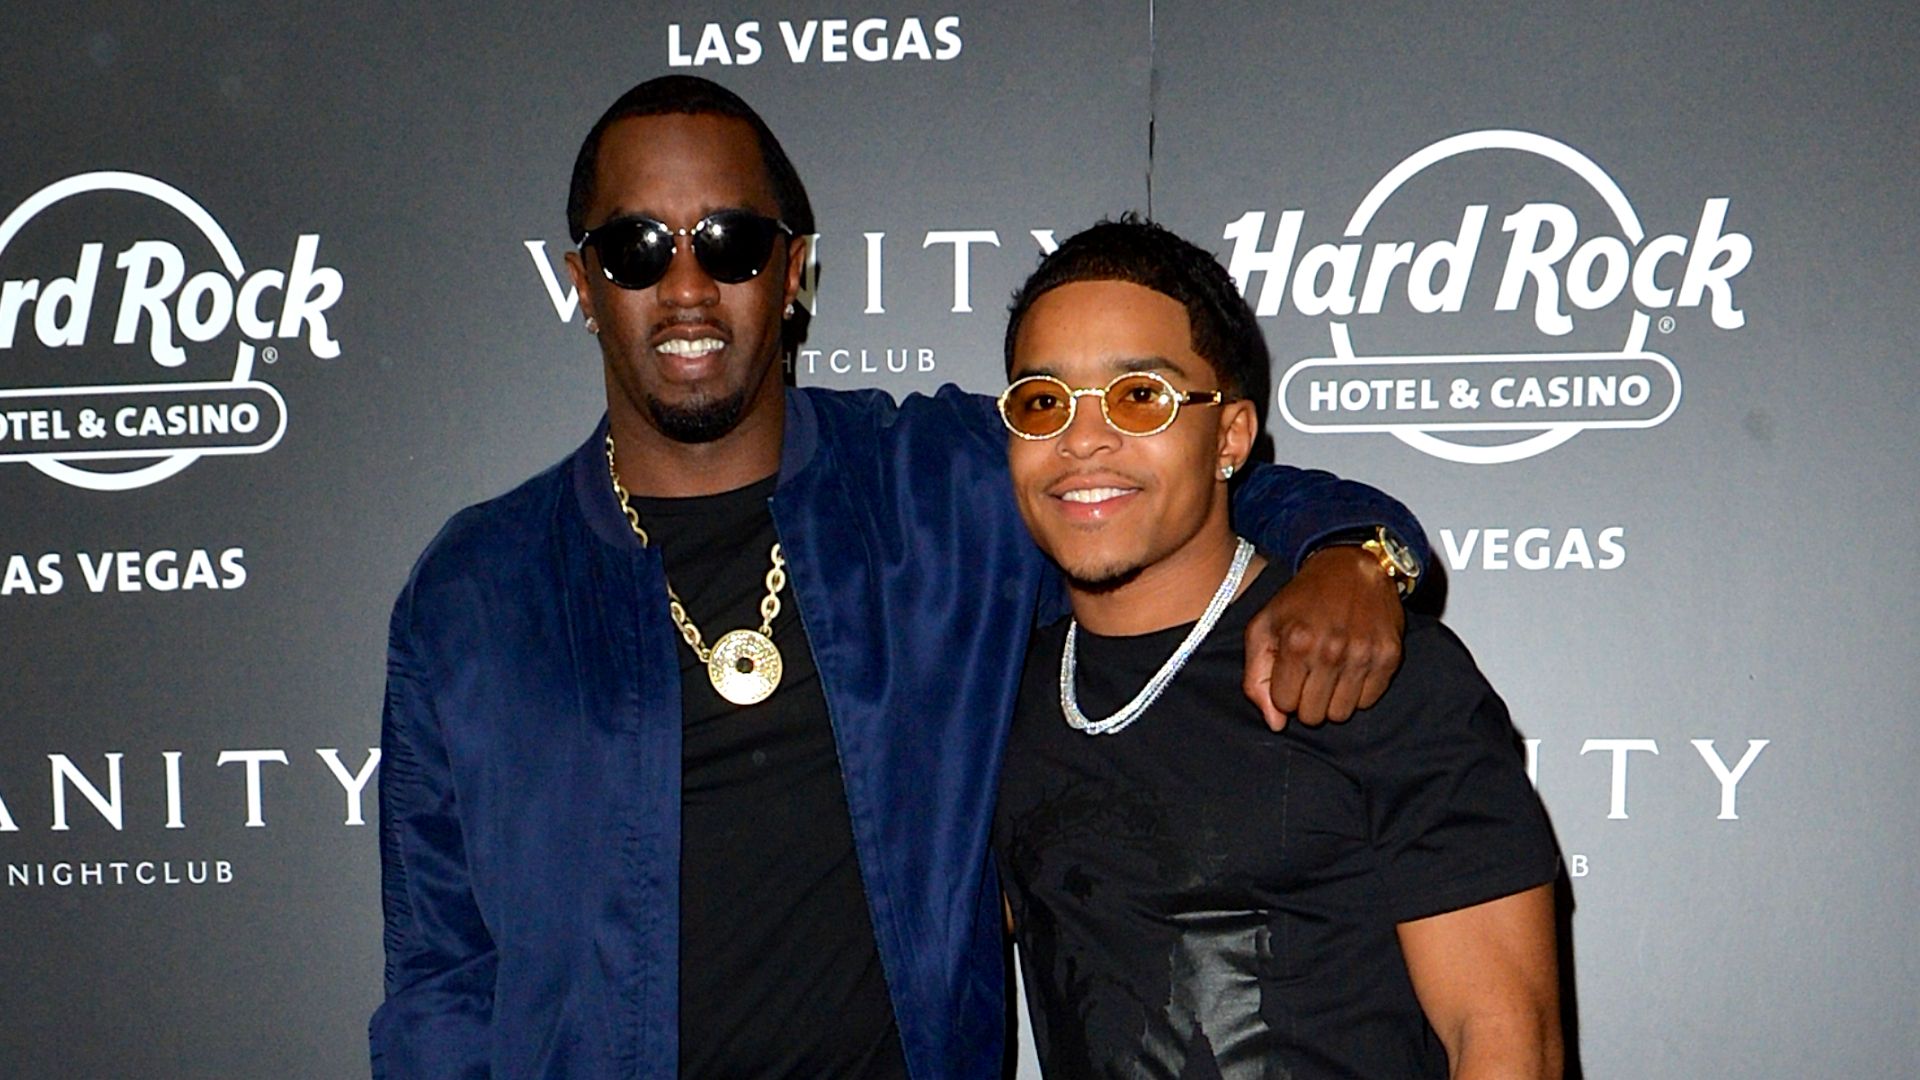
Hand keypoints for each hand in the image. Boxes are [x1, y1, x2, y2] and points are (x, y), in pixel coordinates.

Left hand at [1242, 545, 1405, 729]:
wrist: (1351, 566)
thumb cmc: (1301, 600)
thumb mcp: (1264, 627)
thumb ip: (1256, 678)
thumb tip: (1276, 724)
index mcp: (1297, 641)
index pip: (1284, 703)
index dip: (1284, 691)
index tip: (1290, 672)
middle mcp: (1332, 649)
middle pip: (1313, 715)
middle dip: (1306, 700)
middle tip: (1310, 673)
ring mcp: (1364, 653)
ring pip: (1342, 714)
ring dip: (1332, 698)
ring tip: (1330, 670)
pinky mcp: (1389, 655)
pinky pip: (1368, 701)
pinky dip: (1358, 691)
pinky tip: (1351, 665)